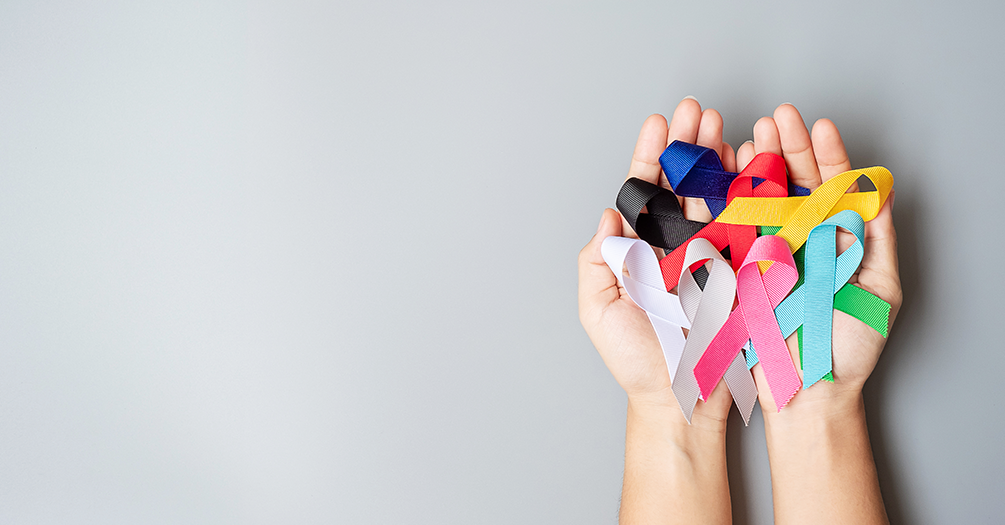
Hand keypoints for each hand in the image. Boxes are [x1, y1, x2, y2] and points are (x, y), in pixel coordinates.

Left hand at [578, 97, 735, 426]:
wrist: (684, 400)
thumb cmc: (638, 363)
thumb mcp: (599, 312)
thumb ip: (597, 261)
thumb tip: (608, 212)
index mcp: (640, 251)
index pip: (644, 193)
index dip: (651, 156)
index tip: (659, 122)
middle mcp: (675, 247)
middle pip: (682, 185)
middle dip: (690, 146)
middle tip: (699, 110)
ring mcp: (711, 256)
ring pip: (716, 197)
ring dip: (720, 160)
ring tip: (726, 127)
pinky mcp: (742, 272)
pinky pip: (747, 226)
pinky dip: (751, 194)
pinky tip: (754, 164)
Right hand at [737, 104, 902, 411]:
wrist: (805, 388)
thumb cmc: (848, 348)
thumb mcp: (879, 290)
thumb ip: (878, 240)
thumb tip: (879, 191)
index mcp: (835, 239)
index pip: (832, 186)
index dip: (826, 154)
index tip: (820, 126)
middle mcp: (800, 239)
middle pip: (793, 183)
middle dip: (786, 146)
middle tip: (779, 117)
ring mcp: (766, 251)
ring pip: (759, 198)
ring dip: (755, 164)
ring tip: (752, 133)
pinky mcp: (736, 269)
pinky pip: (730, 228)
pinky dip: (725, 199)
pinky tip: (725, 172)